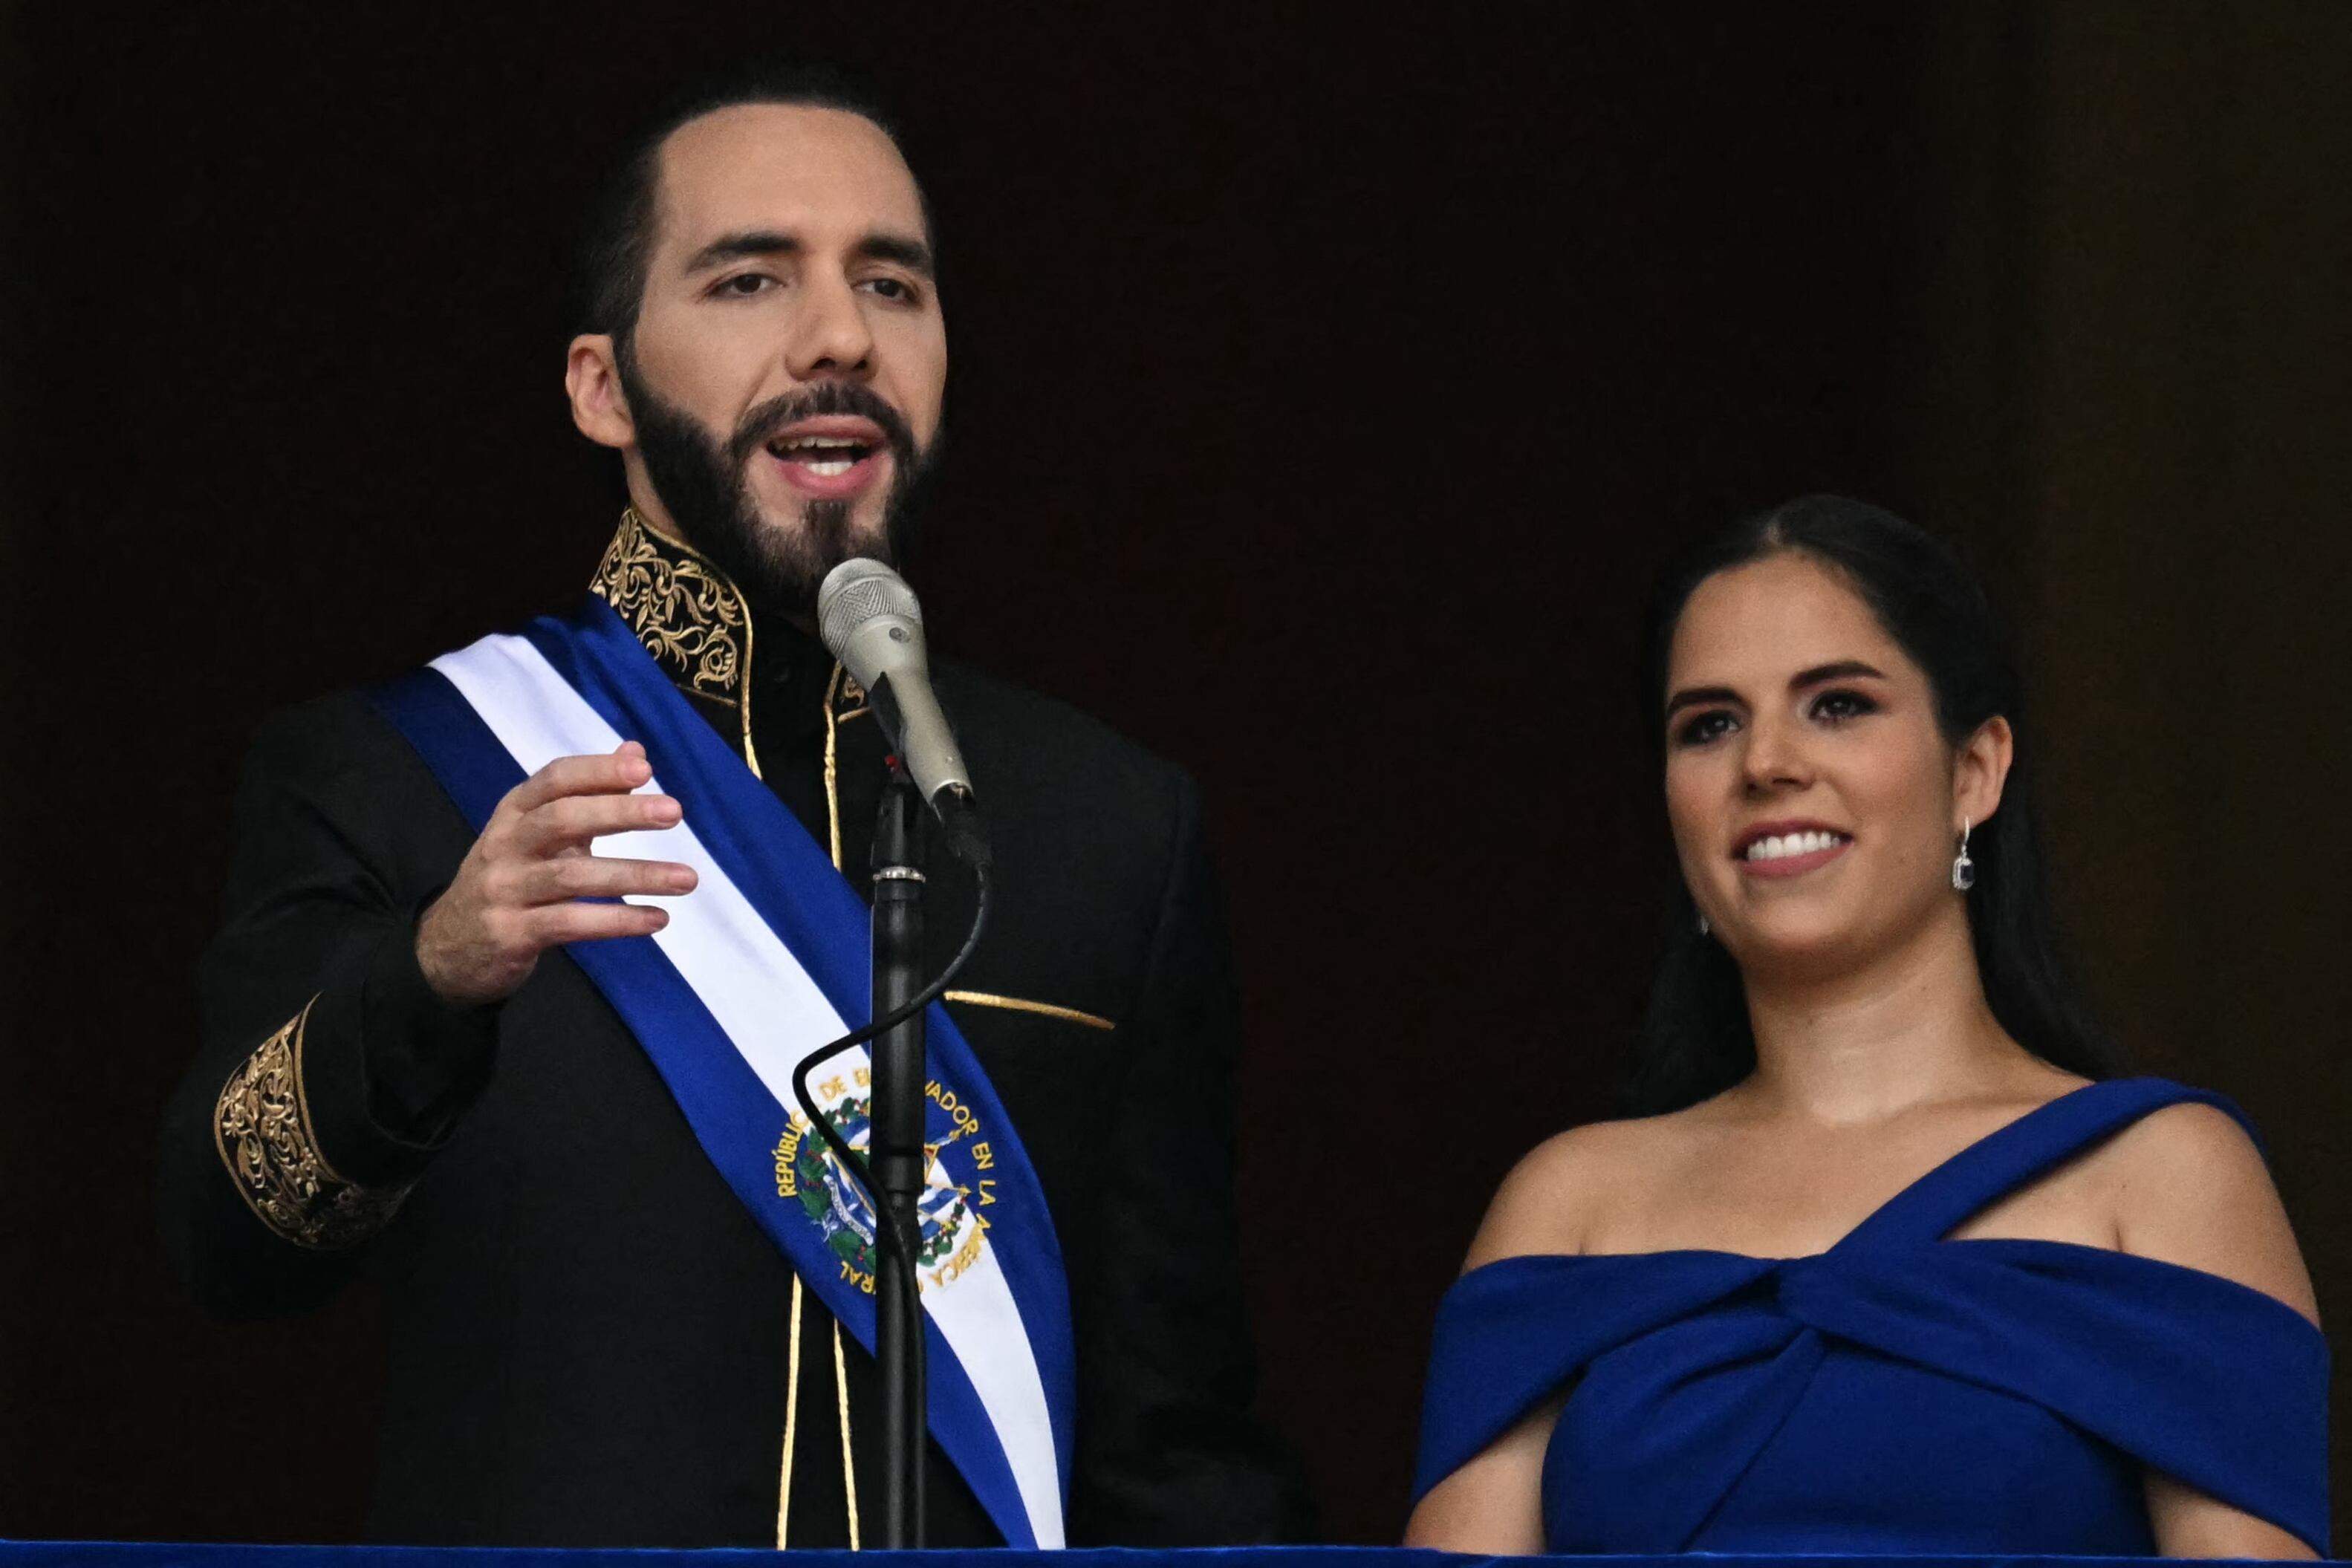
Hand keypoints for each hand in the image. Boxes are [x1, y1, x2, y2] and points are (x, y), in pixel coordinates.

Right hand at [416, 741, 696, 1007]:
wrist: (447, 947)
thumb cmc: (510, 879)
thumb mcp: (538, 832)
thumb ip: (587, 794)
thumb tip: (636, 753)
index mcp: (514, 812)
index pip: (555, 779)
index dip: (598, 771)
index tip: (646, 770)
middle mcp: (505, 844)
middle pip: (563, 819)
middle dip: (621, 812)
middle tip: (675, 812)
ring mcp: (505, 889)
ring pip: (573, 875)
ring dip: (636, 875)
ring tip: (686, 878)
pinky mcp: (511, 933)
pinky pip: (571, 923)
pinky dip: (618, 920)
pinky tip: (657, 919)